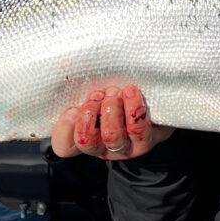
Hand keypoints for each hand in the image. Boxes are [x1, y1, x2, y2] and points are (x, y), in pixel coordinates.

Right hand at [50, 84, 173, 159]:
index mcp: (84, 137)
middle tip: (97, 95)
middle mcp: (102, 147)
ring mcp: (124, 148)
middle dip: (89, 115)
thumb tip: (74, 73)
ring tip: (115, 92)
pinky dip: (132, 107)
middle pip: (86, 142)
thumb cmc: (119, 95)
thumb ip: (83, 91)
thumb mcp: (97, 93)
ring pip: (111, 136)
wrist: (155, 105)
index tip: (72, 108)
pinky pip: (137, 128)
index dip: (64, 129)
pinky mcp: (145, 141)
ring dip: (111, 110)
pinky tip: (131, 91)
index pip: (64, 146)